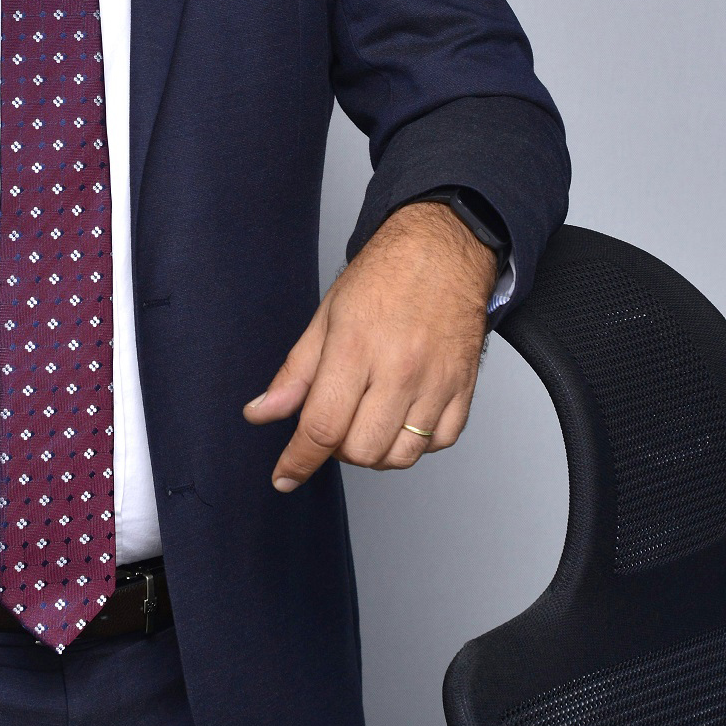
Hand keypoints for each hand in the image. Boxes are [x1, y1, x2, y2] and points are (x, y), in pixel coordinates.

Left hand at [244, 200, 496, 489]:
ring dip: (375, 452)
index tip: (284, 476)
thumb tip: (261, 413)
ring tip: (365, 421)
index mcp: (356, 348)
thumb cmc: (384, 276)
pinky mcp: (464, 388)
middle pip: (361, 450)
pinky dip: (416, 443)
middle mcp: (399, 370)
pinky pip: (439, 443)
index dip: (298, 460)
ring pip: (401, 455)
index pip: (322, 427)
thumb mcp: (326, 317)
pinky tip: (401, 417)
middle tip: (333, 423)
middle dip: (337, 450)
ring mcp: (436, 382)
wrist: (443, 250)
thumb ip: (295, 373)